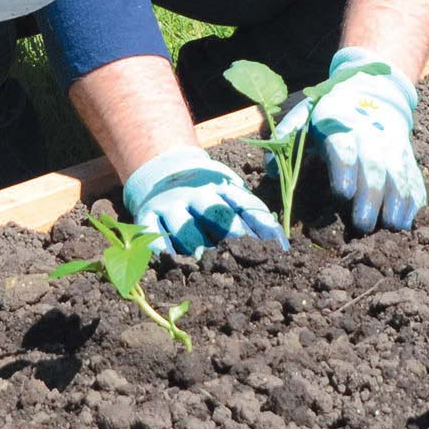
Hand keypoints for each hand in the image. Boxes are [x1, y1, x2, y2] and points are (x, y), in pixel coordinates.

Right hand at [122, 146, 285, 257]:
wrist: (166, 168)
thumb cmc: (209, 190)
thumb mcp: (230, 191)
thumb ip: (254, 214)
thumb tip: (281, 245)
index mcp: (220, 186)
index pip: (243, 203)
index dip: (258, 223)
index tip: (269, 243)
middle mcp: (195, 194)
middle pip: (214, 211)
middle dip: (228, 229)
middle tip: (238, 246)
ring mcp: (170, 204)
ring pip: (184, 227)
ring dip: (196, 244)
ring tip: (203, 259)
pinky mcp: (148, 215)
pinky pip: (152, 233)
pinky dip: (161, 248)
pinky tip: (171, 260)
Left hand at [281, 47, 423, 231]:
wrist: (374, 93)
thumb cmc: (332, 113)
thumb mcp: (306, 114)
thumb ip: (287, 137)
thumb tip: (270, 170)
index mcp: (341, 125)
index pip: (343, 148)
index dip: (344, 170)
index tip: (342, 194)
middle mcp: (371, 135)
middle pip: (374, 167)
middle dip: (370, 196)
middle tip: (362, 225)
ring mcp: (394, 146)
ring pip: (399, 174)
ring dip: (398, 201)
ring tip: (392, 227)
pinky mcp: (409, 158)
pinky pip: (415, 178)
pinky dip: (415, 199)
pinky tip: (409, 220)